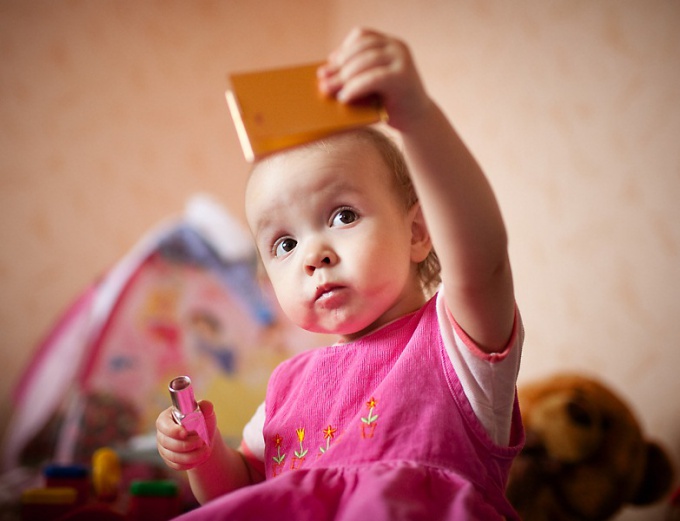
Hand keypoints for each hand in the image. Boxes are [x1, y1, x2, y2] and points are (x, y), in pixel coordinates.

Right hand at [156, 400, 217, 470]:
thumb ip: (205, 407)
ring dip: (191, 455)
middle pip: (167, 442)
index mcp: (167, 418)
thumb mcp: (205, 413)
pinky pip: (176, 465)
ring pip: (172, 456)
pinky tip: (200, 457)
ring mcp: (163, 448)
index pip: (163, 424)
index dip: (172, 430)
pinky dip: (190, 463)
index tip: (185, 433)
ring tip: (206, 449)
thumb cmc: (202, 421)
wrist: (205, 439)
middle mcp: (161, 433)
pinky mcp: (169, 460)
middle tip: (201, 441)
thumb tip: (205, 405)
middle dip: (186, 444)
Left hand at [317, 27, 432, 130]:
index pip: (362, 35)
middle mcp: (397, 47)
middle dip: (339, 66)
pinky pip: (372, 78)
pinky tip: (344, 98)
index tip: (329, 64)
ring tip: (329, 91)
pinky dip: (355, 87)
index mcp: (390, 44)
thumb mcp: (371, 83)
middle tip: (322, 81)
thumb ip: (356, 73)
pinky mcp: (403, 76)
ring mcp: (402, 60)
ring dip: (343, 77)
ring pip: (365, 61)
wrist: (417, 120)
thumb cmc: (389, 103)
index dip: (343, 48)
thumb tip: (325, 73)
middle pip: (361, 48)